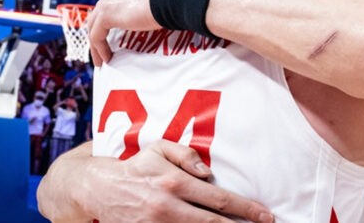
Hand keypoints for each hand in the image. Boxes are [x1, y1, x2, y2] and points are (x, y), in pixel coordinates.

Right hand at [38, 140, 273, 222]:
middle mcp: (168, 206)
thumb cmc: (136, 165)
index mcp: (175, 182)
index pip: (218, 198)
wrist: (98, 189)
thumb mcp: (158, 148)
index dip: (245, 208)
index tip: (265, 215)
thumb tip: (208, 173)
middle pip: (213, 222)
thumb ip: (185, 154)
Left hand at [87, 0, 170, 65]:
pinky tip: (107, 59)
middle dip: (101, 29)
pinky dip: (99, 48)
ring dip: (97, 43)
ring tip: (103, 59)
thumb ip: (160, 0)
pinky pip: (96, 35)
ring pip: (94, 24)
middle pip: (101, 11)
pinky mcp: (107, 14)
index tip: (120, 32)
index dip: (115, 17)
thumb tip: (168, 6)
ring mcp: (110, 0)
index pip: (115, 0)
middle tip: (106, 46)